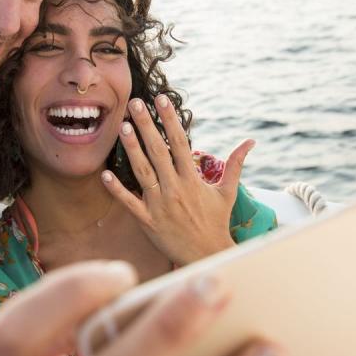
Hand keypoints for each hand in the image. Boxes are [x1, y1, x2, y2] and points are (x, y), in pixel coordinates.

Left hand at [102, 94, 254, 265]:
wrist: (208, 256)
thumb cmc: (216, 222)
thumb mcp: (228, 192)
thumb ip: (235, 164)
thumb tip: (251, 141)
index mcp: (192, 179)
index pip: (180, 142)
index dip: (170, 120)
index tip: (161, 100)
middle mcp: (175, 188)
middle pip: (158, 151)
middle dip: (146, 126)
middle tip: (134, 103)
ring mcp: (160, 205)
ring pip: (143, 172)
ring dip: (132, 149)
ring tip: (122, 127)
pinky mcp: (148, 222)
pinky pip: (129, 203)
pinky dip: (117, 190)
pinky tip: (105, 175)